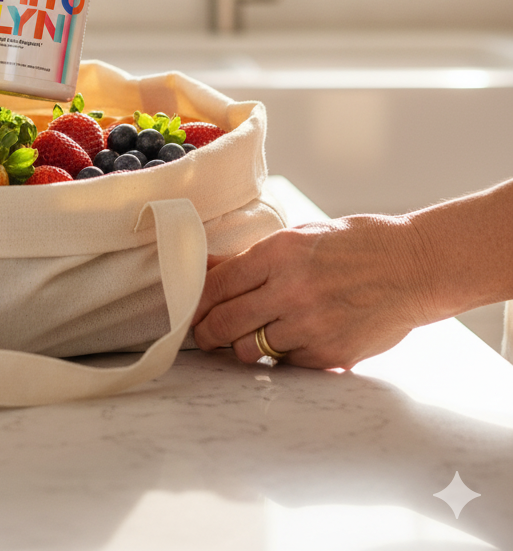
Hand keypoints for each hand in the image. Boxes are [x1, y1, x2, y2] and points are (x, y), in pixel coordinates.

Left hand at [191, 215, 436, 369]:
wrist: (413, 267)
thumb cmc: (354, 246)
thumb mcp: (300, 237)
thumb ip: (253, 258)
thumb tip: (209, 268)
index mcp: (278, 254)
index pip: (217, 285)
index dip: (196, 302)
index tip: (190, 311)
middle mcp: (290, 290)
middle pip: (224, 323)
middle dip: (207, 333)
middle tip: (205, 335)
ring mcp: (311, 325)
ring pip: (250, 350)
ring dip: (243, 348)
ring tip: (248, 339)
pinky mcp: (330, 354)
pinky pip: (287, 365)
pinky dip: (282, 357)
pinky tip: (291, 342)